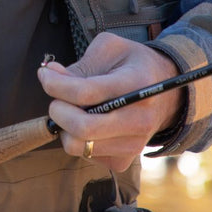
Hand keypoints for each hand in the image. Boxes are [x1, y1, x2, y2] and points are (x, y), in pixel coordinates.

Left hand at [37, 32, 183, 171]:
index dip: (56, 84)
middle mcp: (139, 119)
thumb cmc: (133, 66)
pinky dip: (77, 137)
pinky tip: (88, 121)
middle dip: (57, 110)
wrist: (166, 96)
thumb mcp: (111, 49)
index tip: (45, 75)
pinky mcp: (123, 161)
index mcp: (137, 84)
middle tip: (56, 98)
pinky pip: (84, 153)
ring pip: (78, 145)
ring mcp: (133, 145)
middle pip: (82, 127)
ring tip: (73, 109)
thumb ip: (79, 64)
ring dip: (64, 126)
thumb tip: (49, 74)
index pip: (86, 93)